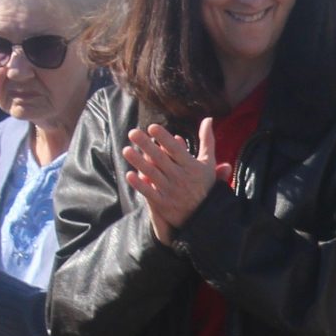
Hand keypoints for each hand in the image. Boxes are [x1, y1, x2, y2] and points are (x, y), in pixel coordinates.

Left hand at [122, 119, 232, 244]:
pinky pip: (150, 193)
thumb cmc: (205, 184)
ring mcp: (171, 191)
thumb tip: (208, 119)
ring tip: (126, 150)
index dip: (164, 138)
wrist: (206, 215)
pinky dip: (140, 185)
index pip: (176, 149)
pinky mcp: (164, 204)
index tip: (152, 127)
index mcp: (191, 166)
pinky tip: (129, 175)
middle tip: (133, 133)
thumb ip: (207, 140)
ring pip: (153, 174)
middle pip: (161, 159)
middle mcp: (181, 177)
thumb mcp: (209, 162)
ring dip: (139, 162)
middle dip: (146, 145)